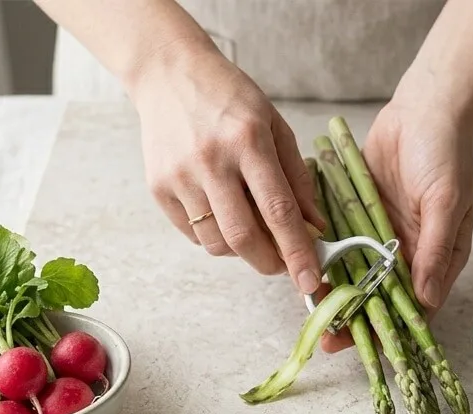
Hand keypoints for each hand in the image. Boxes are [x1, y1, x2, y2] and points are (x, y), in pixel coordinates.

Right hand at [130, 43, 325, 293]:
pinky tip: (223, 214)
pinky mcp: (159, 187)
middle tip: (284, 266)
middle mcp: (211, 160)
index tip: (311, 280)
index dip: (297, 251)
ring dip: (241, 250)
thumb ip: (296, 177)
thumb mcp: (274, 124)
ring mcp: (180, 176)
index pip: (278, 210)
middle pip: (242, 237)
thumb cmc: (229, 97)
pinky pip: (193, 234)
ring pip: (216, 242)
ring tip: (251, 229)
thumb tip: (313, 227)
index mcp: (248, 141)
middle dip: (269, 263)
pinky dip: (215, 237)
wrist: (169, 74)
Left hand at [319, 99, 472, 352]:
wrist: (425, 106)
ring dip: (334, 290)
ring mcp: (380, 233)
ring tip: (309, 308)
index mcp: (436, 257)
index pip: (415, 308)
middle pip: (378, 297)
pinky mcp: (357, 211)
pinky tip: (304, 268)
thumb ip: (434, 250)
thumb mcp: (446, 203)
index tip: (364, 347)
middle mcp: (407, 252)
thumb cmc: (447, 154)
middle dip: (354, 319)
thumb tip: (426, 298)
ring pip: (354, 273)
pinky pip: (339, 241)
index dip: (391, 331)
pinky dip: (324, 255)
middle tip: (325, 336)